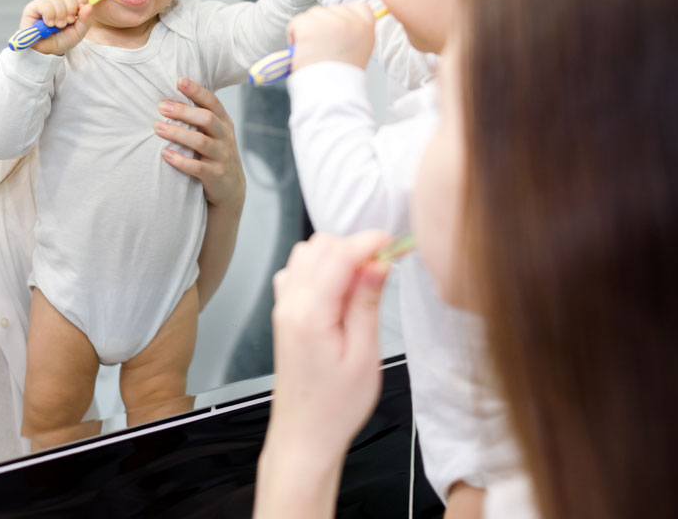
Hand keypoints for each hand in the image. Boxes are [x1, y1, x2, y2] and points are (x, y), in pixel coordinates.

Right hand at [21, 0, 93, 55]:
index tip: (80, 11)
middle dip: (70, 9)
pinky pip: (43, 4)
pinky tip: (49, 23)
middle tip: (67, 23)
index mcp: (69, 4)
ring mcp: (44, 3)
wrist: (47, 51)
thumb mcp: (78, 32)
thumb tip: (89, 6)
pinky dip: (49, 14)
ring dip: (59, 14)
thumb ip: (85, 20)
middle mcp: (57, 1)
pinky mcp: (32, 8)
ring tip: (57, 25)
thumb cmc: (62, 40)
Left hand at [155, 78, 244, 210]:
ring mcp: (222, 156)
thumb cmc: (215, 154)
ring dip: (177, 133)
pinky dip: (180, 160)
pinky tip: (165, 154)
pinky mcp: (216, 175)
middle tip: (161, 107)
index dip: (196, 90)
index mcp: (224, 122)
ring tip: (158, 128)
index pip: (212, 102)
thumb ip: (200, 117)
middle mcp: (225, 137)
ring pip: (200, 141)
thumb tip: (170, 96)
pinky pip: (197, 167)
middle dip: (183, 111)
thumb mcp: (214, 133)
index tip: (179, 81)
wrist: (230, 188)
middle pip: (206, 118)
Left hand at [269, 230, 390, 456]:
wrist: (305, 435)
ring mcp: (283, 308)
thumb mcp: (364, 356)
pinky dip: (321, 269)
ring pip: (306, 255)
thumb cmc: (335, 406)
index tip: (394, 243)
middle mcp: (290, 304)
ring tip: (365, 281)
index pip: (338, 255)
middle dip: (353, 246)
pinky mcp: (284, 315)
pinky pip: (298, 273)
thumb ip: (367, 303)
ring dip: (337, 256)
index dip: (368, 242)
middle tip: (384, 266)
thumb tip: (377, 263)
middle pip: (318, 246)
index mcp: (309, 314)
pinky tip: (342, 291)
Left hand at [287, 2, 374, 71]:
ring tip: (312, 53)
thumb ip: (354, 32)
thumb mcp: (359, 51)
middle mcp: (349, 20)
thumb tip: (340, 21)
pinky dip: (293, 36)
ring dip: (307, 31)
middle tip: (322, 50)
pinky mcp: (308, 25)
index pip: (357, 7)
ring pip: (312, 15)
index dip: (343, 18)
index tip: (336, 35)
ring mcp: (328, 20)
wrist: (329, 93)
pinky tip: (301, 51)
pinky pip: (295, 23)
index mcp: (366, 27)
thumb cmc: (341, 78)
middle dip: (322, 26)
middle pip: (330, 10)